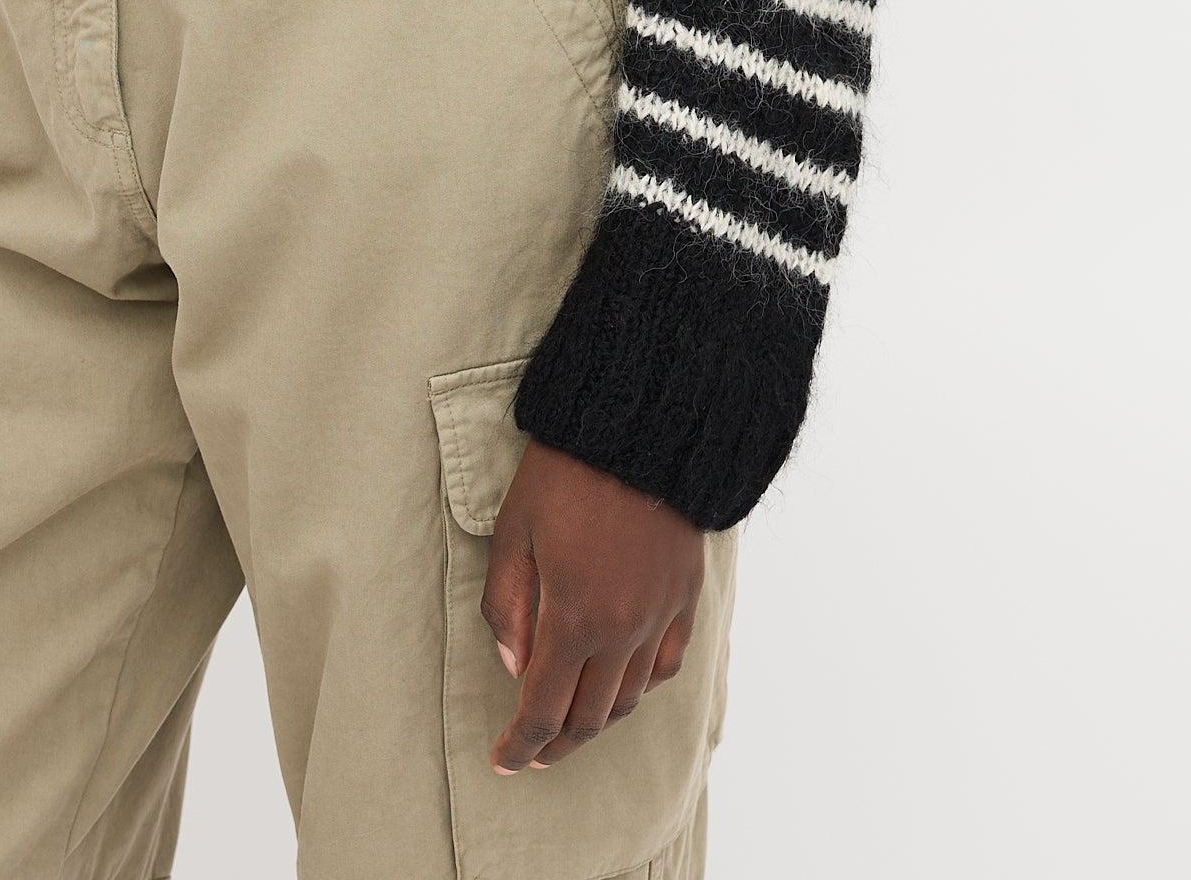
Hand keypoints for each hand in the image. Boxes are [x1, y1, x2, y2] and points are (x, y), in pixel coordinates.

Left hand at [480, 437, 703, 773]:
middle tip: (535, 753)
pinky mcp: (686, 595)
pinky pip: (666, 665)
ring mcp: (659, 616)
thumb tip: (513, 665)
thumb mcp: (514, 531)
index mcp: (572, 619)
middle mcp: (621, 631)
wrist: (640, 428)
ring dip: (598, 720)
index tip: (504, 762)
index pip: (544, 710)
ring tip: (574, 724)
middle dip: (557, 743)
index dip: (521, 746)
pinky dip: (642, 688)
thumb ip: (507, 604)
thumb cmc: (565, 472)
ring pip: (630, 698)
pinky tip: (625, 686)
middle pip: (589, 717)